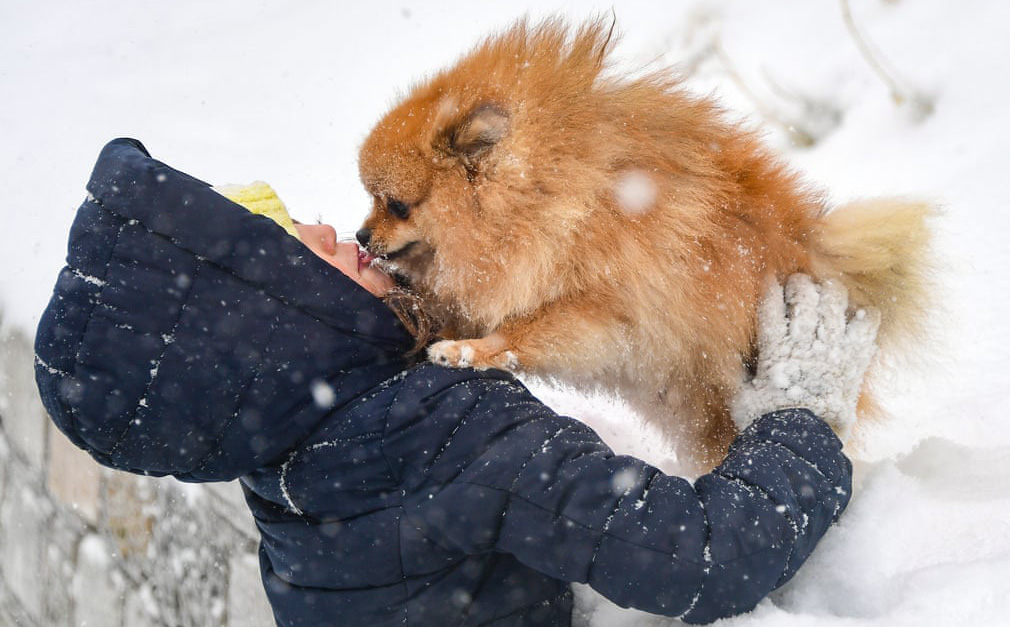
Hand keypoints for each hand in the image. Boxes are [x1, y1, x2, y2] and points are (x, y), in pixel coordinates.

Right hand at [731, 274, 880, 439]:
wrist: (803, 445)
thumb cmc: (765, 422)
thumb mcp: (741, 396)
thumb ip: (740, 373)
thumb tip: (731, 359)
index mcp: (774, 349)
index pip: (771, 306)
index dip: (770, 287)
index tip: (769, 277)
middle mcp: (804, 344)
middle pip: (804, 298)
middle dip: (800, 284)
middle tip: (798, 282)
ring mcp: (832, 351)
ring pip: (835, 305)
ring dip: (830, 291)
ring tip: (827, 288)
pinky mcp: (854, 363)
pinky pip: (866, 330)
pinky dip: (865, 317)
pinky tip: (861, 311)